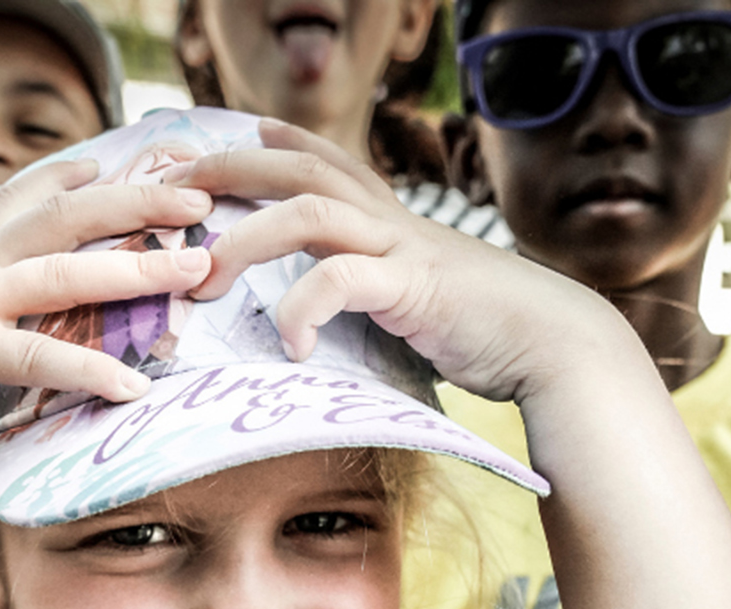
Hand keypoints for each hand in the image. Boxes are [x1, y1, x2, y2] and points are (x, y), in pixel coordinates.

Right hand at [0, 159, 217, 438]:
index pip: (18, 201)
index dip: (67, 179)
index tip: (108, 163)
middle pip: (62, 219)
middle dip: (134, 203)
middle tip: (196, 195)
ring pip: (64, 276)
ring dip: (136, 271)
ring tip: (197, 269)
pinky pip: (36, 361)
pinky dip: (89, 374)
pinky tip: (134, 388)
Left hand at [165, 120, 651, 409]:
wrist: (555, 346)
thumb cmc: (488, 333)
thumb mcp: (421, 302)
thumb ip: (379, 297)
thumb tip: (342, 319)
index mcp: (393, 222)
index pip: (328, 163)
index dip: (279, 145)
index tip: (233, 139)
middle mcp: (393, 222)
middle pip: (300, 172)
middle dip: (231, 172)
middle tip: (174, 189)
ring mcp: (402, 249)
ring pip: (308, 215)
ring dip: (244, 240)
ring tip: (201, 276)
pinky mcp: (412, 288)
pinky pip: (343, 280)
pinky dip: (304, 308)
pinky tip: (290, 344)